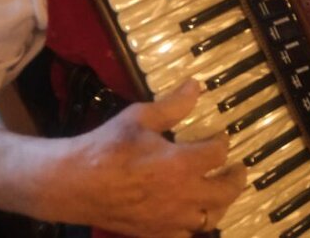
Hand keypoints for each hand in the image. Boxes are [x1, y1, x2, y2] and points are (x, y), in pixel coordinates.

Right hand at [49, 81, 245, 236]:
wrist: (73, 183)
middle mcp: (182, 195)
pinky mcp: (153, 233)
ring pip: (210, 218)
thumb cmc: (107, 146)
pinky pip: (184, 236)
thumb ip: (173, 105)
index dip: (223, 142)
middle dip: (235, 178)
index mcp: (182, 164)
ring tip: (218, 192)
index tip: (220, 136)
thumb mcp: (140, 117)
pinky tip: (191, 214)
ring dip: (219, 204)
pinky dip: (193, 225)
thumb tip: (197, 86)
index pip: (219, 153)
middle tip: (236, 169)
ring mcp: (169, 219)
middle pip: (226, 191)